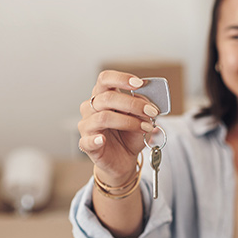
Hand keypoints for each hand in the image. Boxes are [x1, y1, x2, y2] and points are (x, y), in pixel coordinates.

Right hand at [78, 70, 158, 185]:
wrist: (124, 159)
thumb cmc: (130, 134)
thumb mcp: (142, 117)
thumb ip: (142, 105)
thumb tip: (147, 99)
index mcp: (104, 96)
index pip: (105, 79)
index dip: (121, 78)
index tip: (139, 83)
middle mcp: (91, 108)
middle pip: (107, 98)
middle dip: (133, 104)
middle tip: (151, 112)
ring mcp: (87, 125)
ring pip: (103, 117)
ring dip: (129, 122)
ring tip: (145, 128)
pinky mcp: (86, 144)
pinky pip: (87, 140)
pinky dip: (95, 139)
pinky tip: (103, 139)